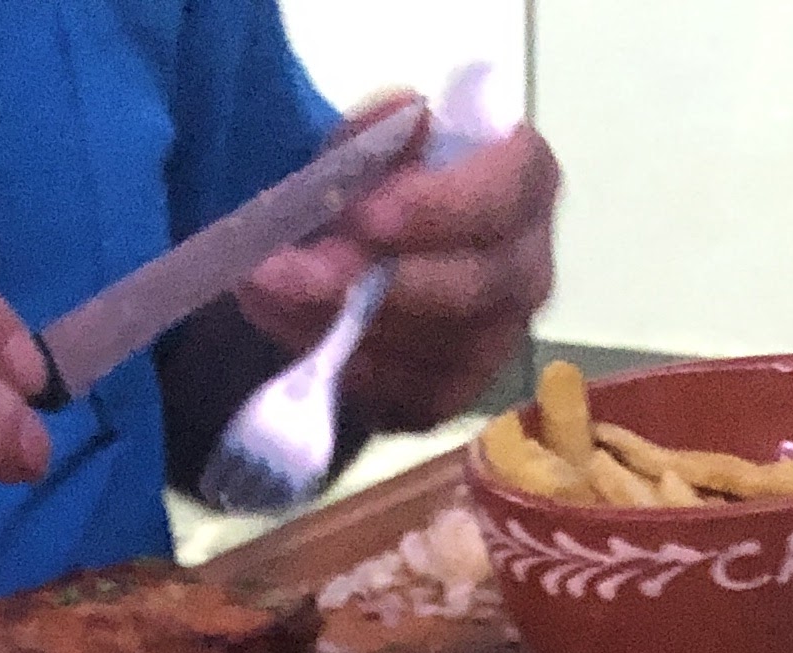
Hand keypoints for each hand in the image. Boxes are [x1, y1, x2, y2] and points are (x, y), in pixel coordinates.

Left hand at [236, 113, 559, 433]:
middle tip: (293, 271)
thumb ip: (383, 130)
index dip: (440, 208)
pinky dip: (339, 363)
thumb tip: (410, 117)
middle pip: (472, 287)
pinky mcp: (452, 396)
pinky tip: (286, 324)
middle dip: (375, 281)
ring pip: (431, 347)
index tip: (366, 215)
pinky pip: (403, 395)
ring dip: (341, 322)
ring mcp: (496, 341)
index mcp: (525, 183)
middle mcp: (525, 268)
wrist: (363, 261)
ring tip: (267, 288)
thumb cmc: (382, 189)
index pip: (506, 195)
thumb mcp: (369, 144)